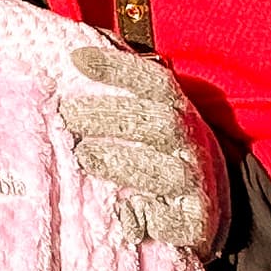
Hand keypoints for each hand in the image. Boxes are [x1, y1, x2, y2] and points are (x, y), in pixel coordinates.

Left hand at [58, 43, 220, 249]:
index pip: (154, 83)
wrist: (203, 209)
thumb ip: (120, 86)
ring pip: (166, 171)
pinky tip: (123, 211)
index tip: (76, 59)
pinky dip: (149, 216)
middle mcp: (191, 144)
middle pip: (158, 123)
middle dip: (111, 117)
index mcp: (178, 111)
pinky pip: (174, 222)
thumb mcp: (148, 116)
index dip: (118, 68)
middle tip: (67, 115)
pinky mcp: (195, 225)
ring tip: (84, 157)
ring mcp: (196, 185)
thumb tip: (77, 45)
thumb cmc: (159, 154)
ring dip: (123, 162)